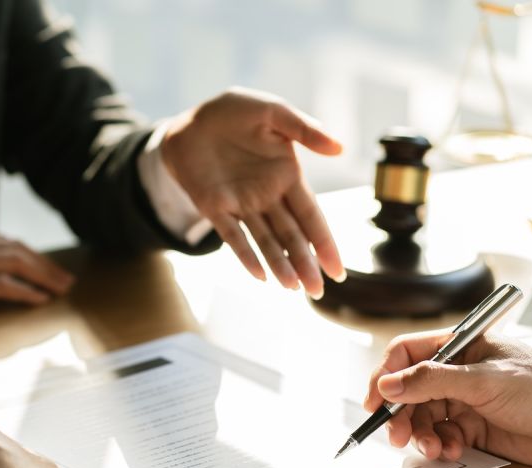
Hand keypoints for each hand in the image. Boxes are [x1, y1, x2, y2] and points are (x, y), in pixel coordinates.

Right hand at [0, 224, 73, 316]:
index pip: (2, 240)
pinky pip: (3, 286)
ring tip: (61, 288)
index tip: (43, 264)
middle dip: (45, 263)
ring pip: (16, 263)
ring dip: (44, 276)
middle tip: (65, 278)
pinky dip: (26, 291)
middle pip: (17, 248)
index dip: (27, 253)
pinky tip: (40, 299)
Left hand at [162, 87, 345, 298]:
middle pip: (291, 236)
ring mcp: (242, 205)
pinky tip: (259, 275)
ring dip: (279, 264)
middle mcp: (268, 197)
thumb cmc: (235, 113)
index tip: (337, 270)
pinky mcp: (215, 208)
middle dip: (305, 263)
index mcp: (287, 177)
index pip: (311, 215)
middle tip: (318, 291)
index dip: (324, 242)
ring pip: (265, 241)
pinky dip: (245, 255)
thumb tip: (340, 149)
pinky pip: (233, 235)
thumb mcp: (272, 111)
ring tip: (293, 288)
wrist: (191, 119)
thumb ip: (304, 129)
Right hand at [365, 331, 531, 467]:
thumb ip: (432, 381)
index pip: (407, 354)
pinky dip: (441, 445)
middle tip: (397, 435)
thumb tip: (389, 384)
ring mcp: (466, 400)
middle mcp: (458, 371)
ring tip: (433, 448)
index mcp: (460, 345)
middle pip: (410, 390)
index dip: (386, 375)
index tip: (375, 401)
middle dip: (401, 413)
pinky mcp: (476, 428)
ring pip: (424, 416)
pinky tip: (452, 451)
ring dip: (421, 434)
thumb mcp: (484, 380)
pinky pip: (443, 436)